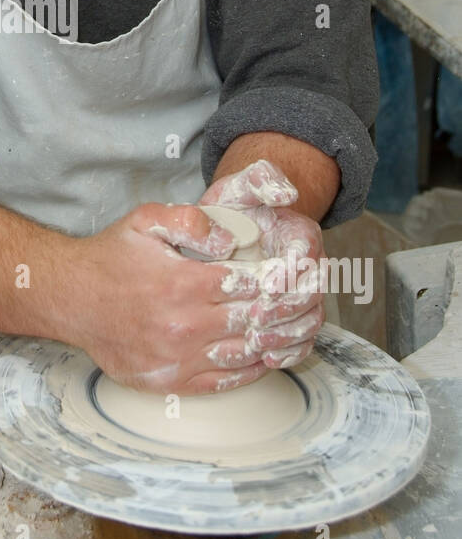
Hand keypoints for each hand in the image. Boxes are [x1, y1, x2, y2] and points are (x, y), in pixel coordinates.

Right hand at [62, 202, 271, 394]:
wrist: (70, 298)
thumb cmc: (110, 258)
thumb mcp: (146, 220)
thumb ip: (192, 220)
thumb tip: (232, 240)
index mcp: (183, 284)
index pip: (251, 285)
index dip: (275, 279)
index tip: (285, 274)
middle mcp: (183, 326)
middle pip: (254, 320)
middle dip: (279, 309)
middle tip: (296, 301)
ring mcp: (177, 358)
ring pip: (245, 354)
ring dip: (270, 340)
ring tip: (284, 326)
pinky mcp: (170, 381)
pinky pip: (224, 382)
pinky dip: (250, 370)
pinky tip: (261, 355)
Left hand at [198, 158, 326, 370]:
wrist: (227, 230)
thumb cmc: (234, 208)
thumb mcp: (241, 186)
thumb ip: (262, 179)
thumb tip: (286, 192)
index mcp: (302, 236)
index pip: (308, 258)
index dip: (291, 274)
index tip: (267, 285)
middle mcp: (309, 267)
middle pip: (312, 295)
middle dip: (286, 310)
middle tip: (257, 319)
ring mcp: (301, 294)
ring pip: (310, 321)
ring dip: (286, 335)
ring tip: (257, 342)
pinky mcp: (291, 317)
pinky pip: (301, 341)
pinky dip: (290, 353)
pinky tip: (268, 359)